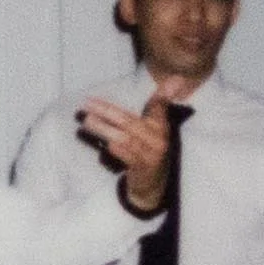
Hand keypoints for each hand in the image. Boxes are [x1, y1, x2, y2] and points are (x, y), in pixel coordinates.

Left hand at [76, 83, 187, 212]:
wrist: (153, 185)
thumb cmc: (151, 150)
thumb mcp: (156, 128)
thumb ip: (158, 103)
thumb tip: (176, 79)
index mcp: (162, 127)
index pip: (157, 107)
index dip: (156, 95)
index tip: (157, 81)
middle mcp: (159, 140)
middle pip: (129, 121)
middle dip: (107, 111)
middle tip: (88, 104)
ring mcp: (150, 155)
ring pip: (123, 138)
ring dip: (104, 128)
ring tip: (87, 120)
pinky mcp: (141, 169)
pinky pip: (124, 155)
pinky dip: (114, 148)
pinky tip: (103, 143)